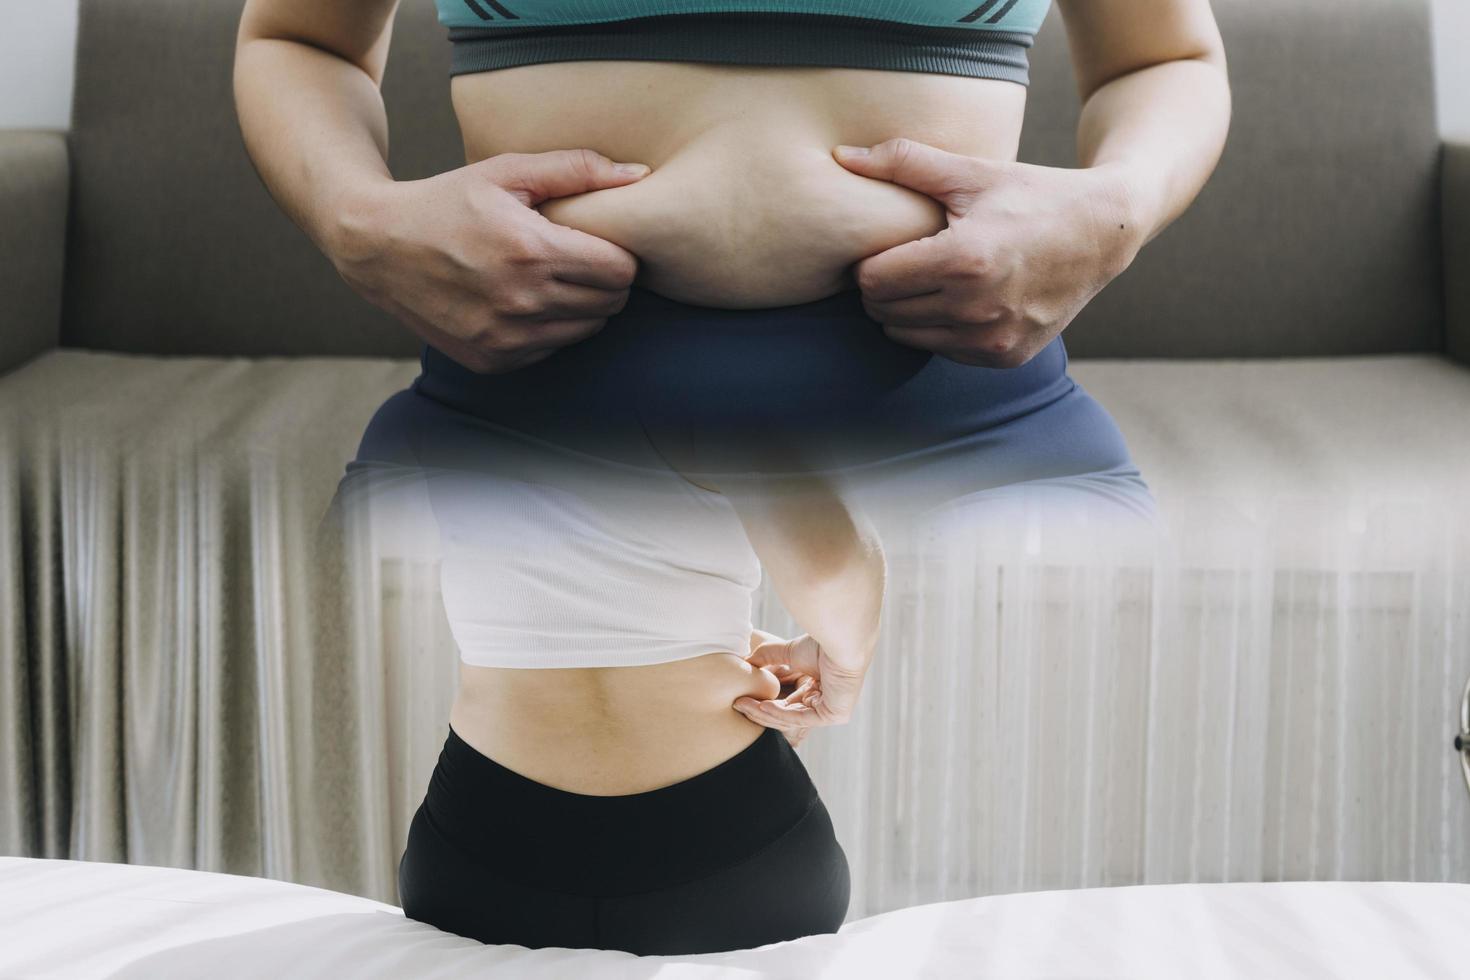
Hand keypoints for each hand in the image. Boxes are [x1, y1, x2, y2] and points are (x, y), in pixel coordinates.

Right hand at [326, 149, 653, 373]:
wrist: (378, 247)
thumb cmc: (448, 201)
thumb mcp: (507, 171)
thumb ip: (577, 169)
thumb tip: (641, 175)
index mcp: (531, 252)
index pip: (620, 271)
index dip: (619, 254)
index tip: (600, 242)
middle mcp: (522, 302)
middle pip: (610, 304)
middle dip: (605, 280)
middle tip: (581, 258)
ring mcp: (506, 338)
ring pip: (586, 330)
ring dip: (582, 306)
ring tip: (554, 277)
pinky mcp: (493, 360)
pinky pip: (551, 348)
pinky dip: (550, 327)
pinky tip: (525, 300)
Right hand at [734, 630, 869, 747]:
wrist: (840, 640)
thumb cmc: (821, 644)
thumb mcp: (788, 653)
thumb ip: (767, 658)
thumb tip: (745, 662)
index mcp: (816, 691)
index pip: (784, 704)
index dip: (761, 703)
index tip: (740, 698)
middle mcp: (823, 703)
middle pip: (785, 714)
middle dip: (759, 710)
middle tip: (737, 704)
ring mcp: (829, 711)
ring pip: (790, 718)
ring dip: (764, 712)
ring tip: (743, 704)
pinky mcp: (834, 715)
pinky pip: (801, 718)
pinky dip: (779, 713)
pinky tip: (761, 706)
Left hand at [831, 139, 1142, 368]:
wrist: (1104, 232)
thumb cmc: (1031, 195)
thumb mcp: (972, 172)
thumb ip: (903, 162)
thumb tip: (840, 156)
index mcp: (963, 260)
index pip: (873, 280)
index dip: (869, 262)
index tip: (887, 246)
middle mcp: (977, 308)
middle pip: (885, 312)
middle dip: (885, 287)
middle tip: (906, 260)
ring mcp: (992, 339)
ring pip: (907, 336)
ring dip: (907, 311)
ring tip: (931, 278)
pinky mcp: (1004, 357)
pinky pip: (942, 350)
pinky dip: (940, 328)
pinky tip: (960, 299)